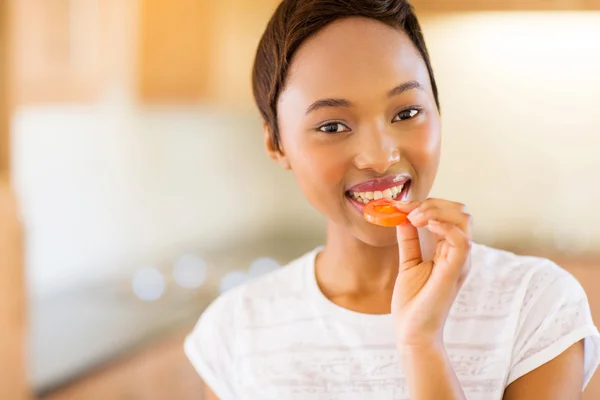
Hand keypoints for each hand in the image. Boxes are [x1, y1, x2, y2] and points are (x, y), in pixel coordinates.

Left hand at [392, 198, 471, 349]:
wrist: (412, 332)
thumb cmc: (413, 302)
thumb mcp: (408, 262)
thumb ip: (409, 240)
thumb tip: (401, 217)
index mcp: (449, 250)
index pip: (449, 214)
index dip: (426, 204)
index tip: (400, 206)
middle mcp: (458, 253)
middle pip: (460, 212)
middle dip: (432, 203)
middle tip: (407, 211)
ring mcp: (459, 261)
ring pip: (464, 220)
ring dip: (436, 211)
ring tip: (414, 218)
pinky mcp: (455, 271)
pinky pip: (461, 241)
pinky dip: (444, 226)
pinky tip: (424, 225)